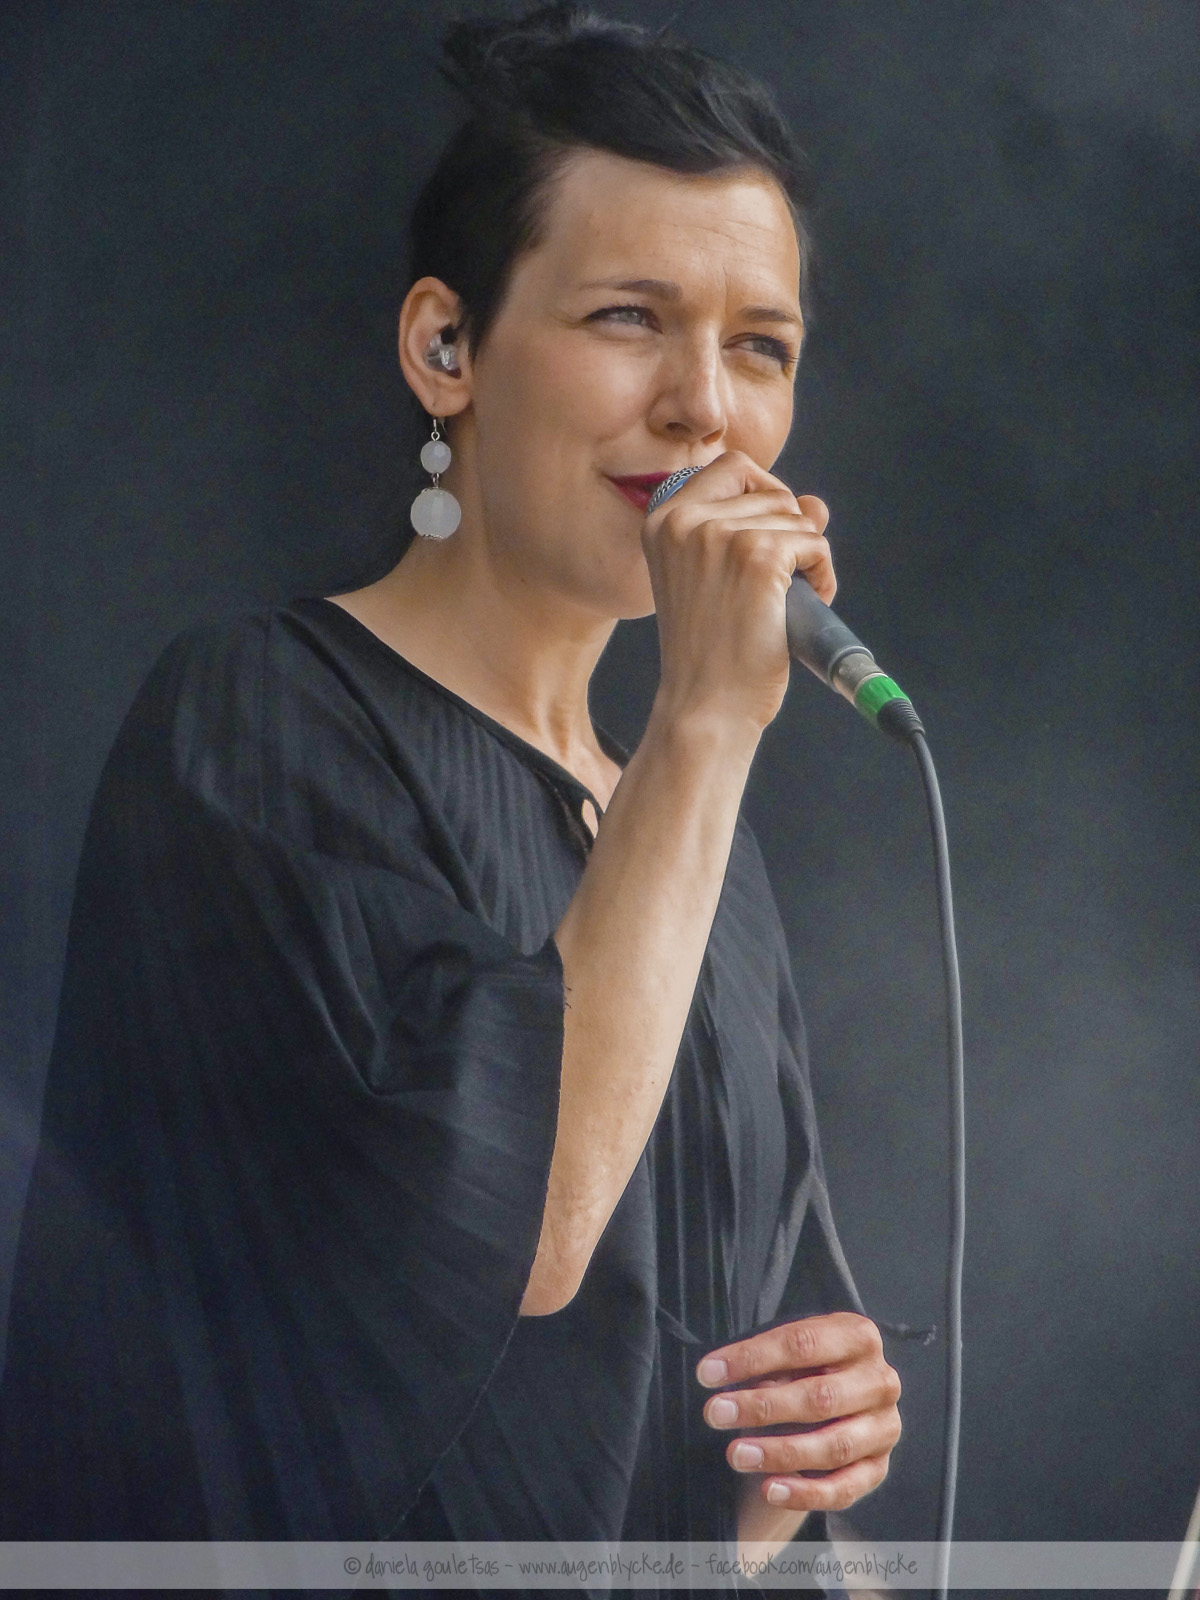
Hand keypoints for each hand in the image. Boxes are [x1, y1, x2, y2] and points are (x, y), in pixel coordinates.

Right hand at [641, 451, 831, 736]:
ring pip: (797, 518)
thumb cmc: (709, 652)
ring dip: (807, 557)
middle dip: (789, 532)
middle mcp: (685, 520)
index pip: (731, 466)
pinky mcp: (757, 556)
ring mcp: (721, 535)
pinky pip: (814, 543)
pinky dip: (822, 572)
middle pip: (771, 491)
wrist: (705, 706)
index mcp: (662, 520)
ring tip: (789, 601)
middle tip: (781, 580)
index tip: (766, 538)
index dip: (763, 494)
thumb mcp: (716, 580)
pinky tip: (807, 602)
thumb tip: (815, 504)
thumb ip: (757, 530)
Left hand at [698, 1312, 900, 1512]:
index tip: (708, 1373)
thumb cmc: (807, 1368)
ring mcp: (884, 1426)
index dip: (752, 1359)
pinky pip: (845, 1488)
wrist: (842, 1403)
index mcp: (858, 1336)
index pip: (802, 1344)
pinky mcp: (879, 1467)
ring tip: (737, 1454)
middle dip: (762, 1407)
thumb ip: (770, 1366)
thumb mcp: (792, 1355)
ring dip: (780, 1453)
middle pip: (820, 1397)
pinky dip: (806, 1493)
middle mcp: (880, 1380)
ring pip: (833, 1446)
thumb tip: (728, 1382)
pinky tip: (770, 1489)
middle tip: (716, 1414)